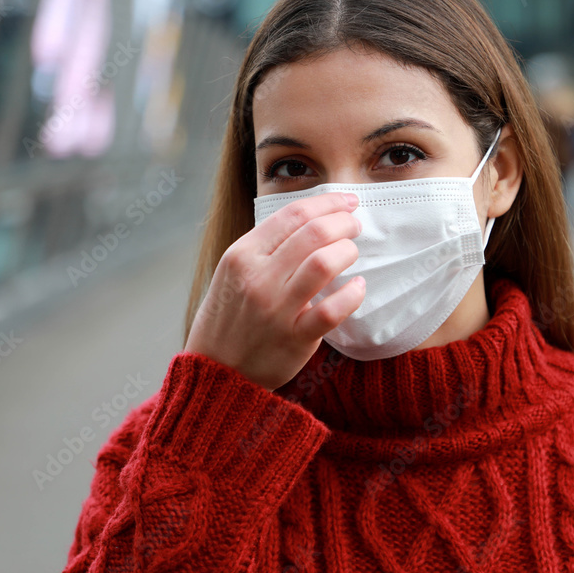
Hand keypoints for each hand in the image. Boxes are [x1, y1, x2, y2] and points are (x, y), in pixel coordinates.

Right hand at [184, 191, 364, 390]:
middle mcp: (258, 278)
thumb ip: (266, 247)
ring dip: (347, 252)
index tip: (346, 201)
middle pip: (314, 233)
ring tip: (352, 252)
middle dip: (343, 223)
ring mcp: (276, 309)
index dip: (327, 202)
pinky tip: (357, 287)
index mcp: (242, 255)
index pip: (293, 214)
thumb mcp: (233, 272)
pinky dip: (352, 294)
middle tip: (354, 226)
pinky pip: (331, 310)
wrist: (216, 370)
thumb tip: (312, 221)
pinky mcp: (294, 338)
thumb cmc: (230, 317)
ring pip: (324, 264)